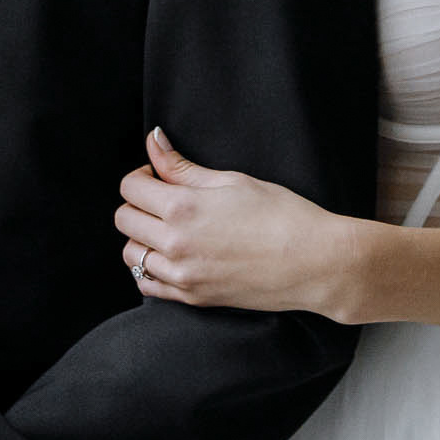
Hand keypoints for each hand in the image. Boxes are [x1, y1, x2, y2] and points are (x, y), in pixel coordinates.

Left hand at [115, 128, 356, 317]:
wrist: (315, 262)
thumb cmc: (283, 215)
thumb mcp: (232, 181)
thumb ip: (183, 167)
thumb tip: (153, 141)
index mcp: (183, 209)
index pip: (130, 188)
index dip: (142, 175)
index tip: (159, 175)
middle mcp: (175, 245)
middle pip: (124, 220)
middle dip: (138, 203)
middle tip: (163, 199)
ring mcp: (182, 275)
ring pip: (131, 253)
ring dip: (142, 237)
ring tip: (169, 228)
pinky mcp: (193, 298)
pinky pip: (147, 285)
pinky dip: (149, 269)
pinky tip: (170, 256)